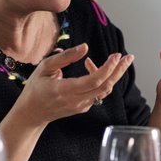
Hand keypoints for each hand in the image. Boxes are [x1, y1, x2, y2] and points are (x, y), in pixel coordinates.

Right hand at [14, 43, 133, 126]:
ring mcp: (81, 106)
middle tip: (128, 57)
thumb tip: (85, 47)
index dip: (107, 68)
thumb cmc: (35, 88)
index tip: (116, 55)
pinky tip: (93, 66)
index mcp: (65, 90)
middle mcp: (76, 101)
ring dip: (114, 75)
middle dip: (119, 71)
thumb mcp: (44, 68)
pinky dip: (101, 79)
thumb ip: (65, 57)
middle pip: (105, 86)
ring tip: (120, 60)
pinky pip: (97, 93)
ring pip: (104, 90)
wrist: (32, 113)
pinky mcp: (83, 107)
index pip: (94, 81)